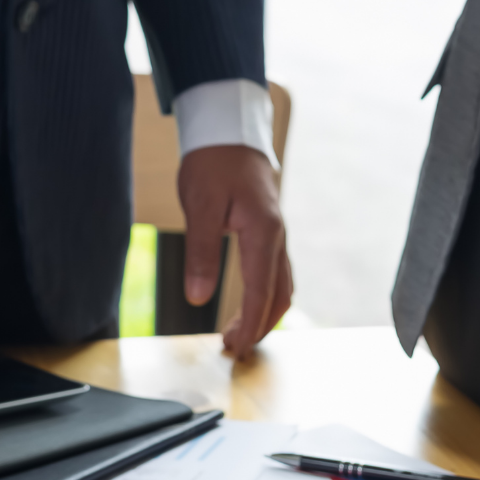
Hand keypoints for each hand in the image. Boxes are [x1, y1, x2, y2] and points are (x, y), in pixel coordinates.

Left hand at [178, 145, 292, 358]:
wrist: (229, 130)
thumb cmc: (214, 162)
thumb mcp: (200, 205)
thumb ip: (201, 252)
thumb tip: (198, 296)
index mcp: (264, 231)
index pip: (260, 291)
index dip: (249, 324)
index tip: (234, 347)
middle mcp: (277, 235)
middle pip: (279, 294)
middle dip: (259, 326)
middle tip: (233, 348)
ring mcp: (276, 232)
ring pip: (281, 284)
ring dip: (264, 312)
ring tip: (236, 332)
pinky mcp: (268, 229)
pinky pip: (275, 270)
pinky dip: (265, 294)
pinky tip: (246, 301)